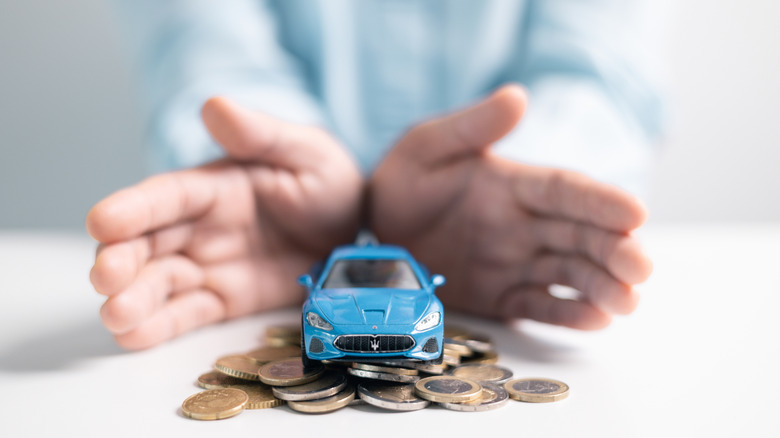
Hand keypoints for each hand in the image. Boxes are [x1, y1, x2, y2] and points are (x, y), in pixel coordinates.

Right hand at [87, 98, 362, 348]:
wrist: (353, 231)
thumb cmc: (327, 183)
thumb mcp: (305, 152)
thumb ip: (261, 134)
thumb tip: (215, 105)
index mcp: (214, 187)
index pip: (166, 196)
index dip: (133, 208)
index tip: (101, 221)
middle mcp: (200, 228)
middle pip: (148, 243)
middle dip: (121, 259)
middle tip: (104, 277)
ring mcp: (209, 266)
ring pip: (159, 283)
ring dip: (132, 299)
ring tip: (115, 316)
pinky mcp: (224, 300)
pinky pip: (187, 314)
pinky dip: (158, 326)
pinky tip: (133, 337)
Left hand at [370, 85, 651, 328]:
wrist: (371, 230)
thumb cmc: (401, 181)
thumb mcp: (428, 146)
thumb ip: (472, 127)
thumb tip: (518, 96)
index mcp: (513, 184)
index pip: (566, 191)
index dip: (601, 202)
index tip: (637, 213)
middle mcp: (524, 225)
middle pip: (580, 236)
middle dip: (615, 251)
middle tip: (642, 268)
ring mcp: (514, 262)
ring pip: (569, 274)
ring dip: (602, 287)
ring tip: (629, 302)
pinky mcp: (500, 296)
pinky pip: (539, 305)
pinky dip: (567, 314)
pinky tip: (597, 320)